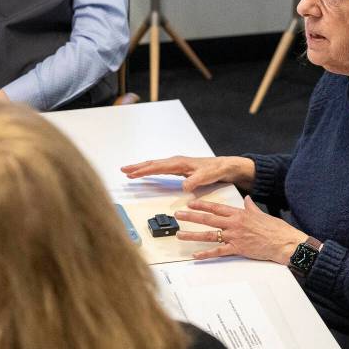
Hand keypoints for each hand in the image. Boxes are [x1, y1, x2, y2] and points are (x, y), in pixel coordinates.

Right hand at [120, 155, 254, 191]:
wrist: (226, 167)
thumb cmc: (216, 170)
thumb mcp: (206, 176)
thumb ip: (194, 181)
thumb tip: (184, 186)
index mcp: (179, 163)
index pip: (157, 167)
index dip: (143, 170)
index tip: (132, 173)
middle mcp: (176, 162)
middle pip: (152, 163)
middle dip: (137, 167)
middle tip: (123, 170)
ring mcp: (177, 165)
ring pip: (155, 165)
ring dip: (142, 168)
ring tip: (129, 172)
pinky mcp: (179, 168)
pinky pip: (160, 168)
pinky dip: (150, 170)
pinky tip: (146, 172)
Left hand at [174, 196, 306, 264]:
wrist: (284, 242)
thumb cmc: (275, 229)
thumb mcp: (261, 213)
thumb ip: (251, 206)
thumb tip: (247, 199)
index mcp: (239, 214)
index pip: (216, 208)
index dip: (201, 205)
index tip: (190, 204)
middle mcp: (234, 224)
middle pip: (208, 219)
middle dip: (191, 217)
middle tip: (178, 215)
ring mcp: (234, 236)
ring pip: (209, 235)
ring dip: (193, 235)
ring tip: (180, 235)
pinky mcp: (237, 249)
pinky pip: (218, 252)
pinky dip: (206, 254)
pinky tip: (196, 255)